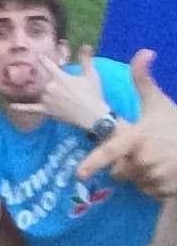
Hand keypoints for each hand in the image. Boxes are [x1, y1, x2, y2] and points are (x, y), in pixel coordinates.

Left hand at [9, 44, 108, 129]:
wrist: (91, 115)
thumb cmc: (92, 94)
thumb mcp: (90, 75)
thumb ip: (86, 59)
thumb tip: (86, 44)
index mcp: (60, 77)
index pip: (48, 65)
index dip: (43, 60)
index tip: (38, 55)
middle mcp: (50, 87)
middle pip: (41, 80)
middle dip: (40, 78)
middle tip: (40, 78)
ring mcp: (46, 99)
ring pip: (38, 92)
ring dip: (37, 91)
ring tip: (33, 88)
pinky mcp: (45, 110)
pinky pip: (30, 108)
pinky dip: (20, 108)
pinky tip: (11, 106)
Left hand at [77, 50, 176, 199]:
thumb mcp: (159, 103)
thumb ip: (143, 82)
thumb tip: (143, 52)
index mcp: (137, 139)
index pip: (110, 152)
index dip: (94, 163)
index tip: (79, 173)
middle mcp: (143, 160)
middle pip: (118, 171)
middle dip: (126, 165)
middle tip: (146, 152)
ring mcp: (155, 178)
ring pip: (134, 182)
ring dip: (142, 175)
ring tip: (159, 160)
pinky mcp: (164, 191)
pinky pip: (149, 193)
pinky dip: (155, 187)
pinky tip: (167, 173)